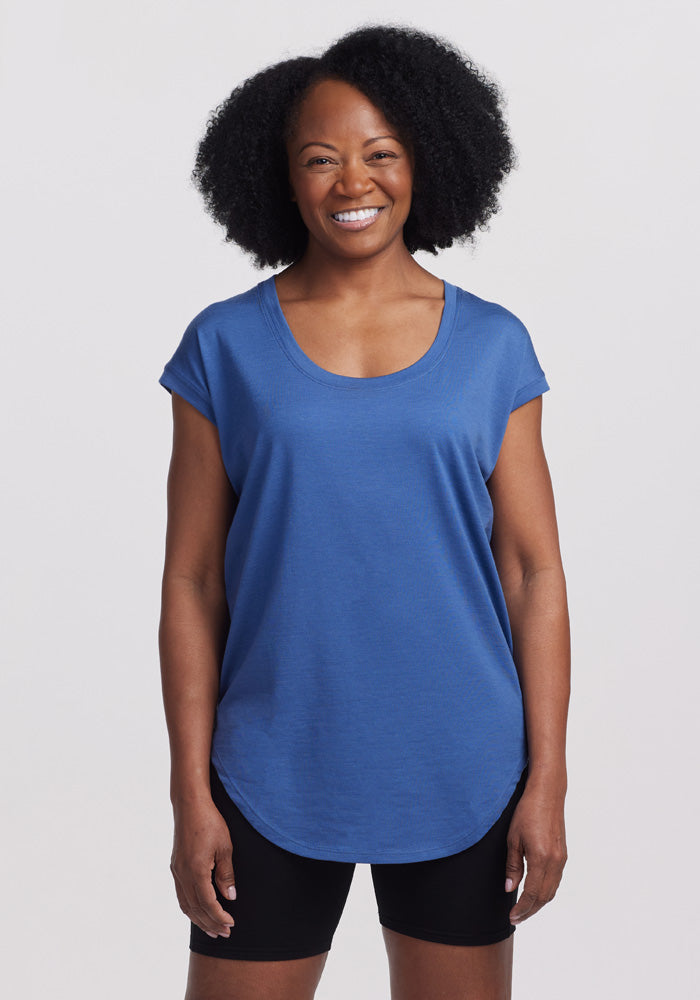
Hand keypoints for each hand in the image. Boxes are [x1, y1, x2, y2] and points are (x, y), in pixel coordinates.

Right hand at [170, 798, 237, 938]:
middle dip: (210, 923)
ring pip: (185, 904)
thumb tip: (229, 897)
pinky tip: (198, 911)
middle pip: (195, 908)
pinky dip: (190, 907)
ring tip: (212, 928)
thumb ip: (226, 873)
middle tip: (224, 933)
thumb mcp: (225, 847)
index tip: (231, 924)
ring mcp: (176, 870)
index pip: (207, 903)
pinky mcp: (175, 866)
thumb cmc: (210, 822)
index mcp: (195, 870)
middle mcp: (182, 874)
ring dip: (199, 919)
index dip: (219, 916)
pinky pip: (181, 894)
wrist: (190, 805)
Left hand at [505, 776, 566, 925]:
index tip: (511, 917)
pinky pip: (555, 881)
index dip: (521, 909)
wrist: (547, 795)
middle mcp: (555, 862)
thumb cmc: (527, 813)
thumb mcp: (513, 839)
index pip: (531, 894)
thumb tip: (509, 889)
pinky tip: (535, 892)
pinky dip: (545, 892)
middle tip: (516, 918)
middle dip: (530, 911)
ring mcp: (561, 859)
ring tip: (524, 909)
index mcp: (541, 859)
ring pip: (551, 891)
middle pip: (544, 897)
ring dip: (538, 903)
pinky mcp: (563, 855)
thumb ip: (512, 866)